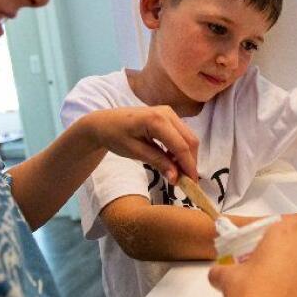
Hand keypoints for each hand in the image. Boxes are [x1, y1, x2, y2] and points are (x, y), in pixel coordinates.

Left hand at [80, 106, 198, 181]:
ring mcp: (169, 112)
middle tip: (186, 182)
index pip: (181, 146)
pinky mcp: (168, 116)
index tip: (192, 184)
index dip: (188, 166)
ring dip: (186, 156)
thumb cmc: (115, 136)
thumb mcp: (135, 152)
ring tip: (178, 173)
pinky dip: (181, 148)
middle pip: (190, 140)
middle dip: (190, 162)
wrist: (104, 122)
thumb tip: (176, 178)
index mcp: (156, 120)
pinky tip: (172, 161)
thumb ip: (158, 162)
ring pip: (188, 137)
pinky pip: (181, 134)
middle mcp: (167, 113)